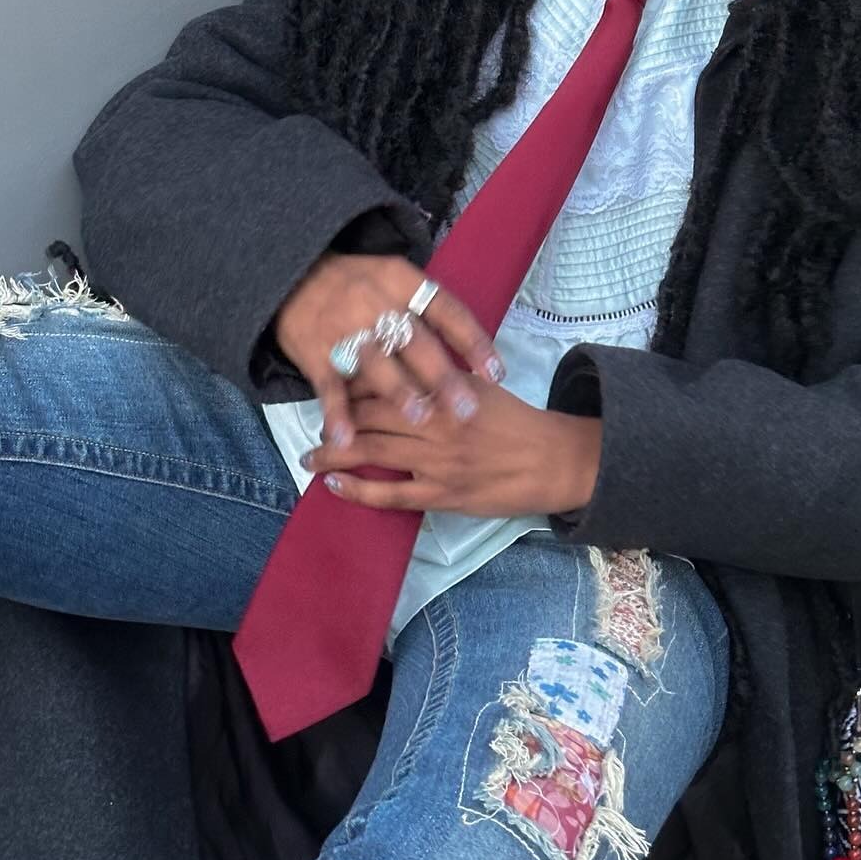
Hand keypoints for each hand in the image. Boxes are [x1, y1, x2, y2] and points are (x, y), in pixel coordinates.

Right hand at [274, 249, 504, 452]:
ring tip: (419, 418)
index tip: (496, 375)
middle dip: (442, 376)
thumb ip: (429, 313)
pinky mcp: (314, 352)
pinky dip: (336, 414)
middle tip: (466, 410)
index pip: (446, 311)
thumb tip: (472, 358)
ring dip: (398, 391)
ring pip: (375, 362)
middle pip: (415, 340)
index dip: (473, 342)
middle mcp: (376, 301)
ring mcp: (343, 327)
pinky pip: (328, 386)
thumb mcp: (396, 280)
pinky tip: (346, 439)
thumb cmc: (360, 286)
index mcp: (403, 282)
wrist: (293, 276)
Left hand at [299, 381, 602, 517]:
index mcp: (444, 390)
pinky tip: (335, 485)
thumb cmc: (516, 420)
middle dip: (335, 417)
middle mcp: (435, 422)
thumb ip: (440, 376)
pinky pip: (390, 494)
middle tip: (312, 420)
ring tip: (309, 456)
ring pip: (371, 452)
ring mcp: (436, 461)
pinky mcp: (441, 494)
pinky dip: (358, 490)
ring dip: (333, 455)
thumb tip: (402, 365)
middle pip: (370, 414)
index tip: (332, 381)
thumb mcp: (479, 384)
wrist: (551, 460)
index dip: (353, 381)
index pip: (386, 379)